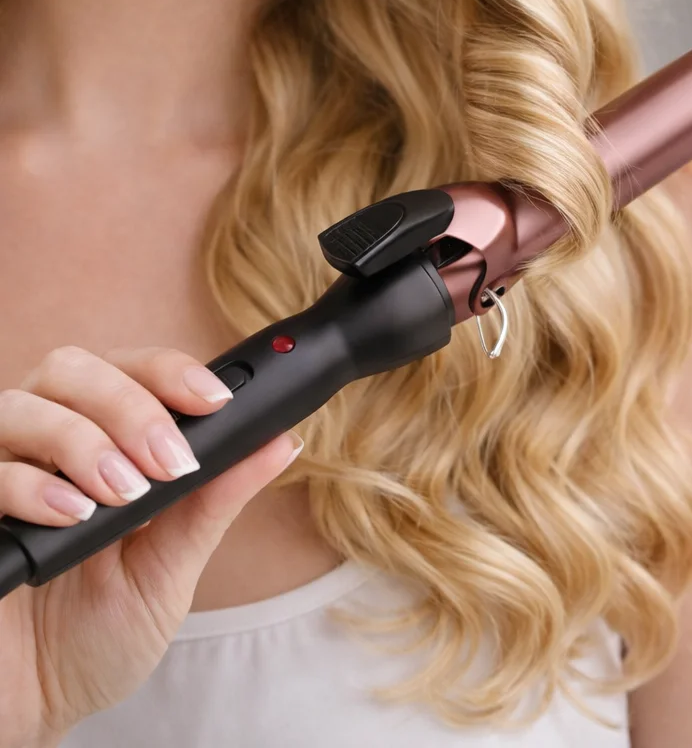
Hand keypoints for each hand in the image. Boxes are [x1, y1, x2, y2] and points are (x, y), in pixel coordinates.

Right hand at [0, 345, 302, 746]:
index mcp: (106, 439)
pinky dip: (32, 485)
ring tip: (123, 495)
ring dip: (85, 441)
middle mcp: (49, 442)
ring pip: (24, 404)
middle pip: (75, 368)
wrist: (39, 704)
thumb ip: (217, 498)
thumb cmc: (104, 630)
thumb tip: (282, 441)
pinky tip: (72, 516)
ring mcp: (4, 471)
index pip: (133, 369)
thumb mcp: (173, 563)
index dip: (172, 372)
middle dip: (132, 405)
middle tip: (169, 462)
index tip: (215, 400)